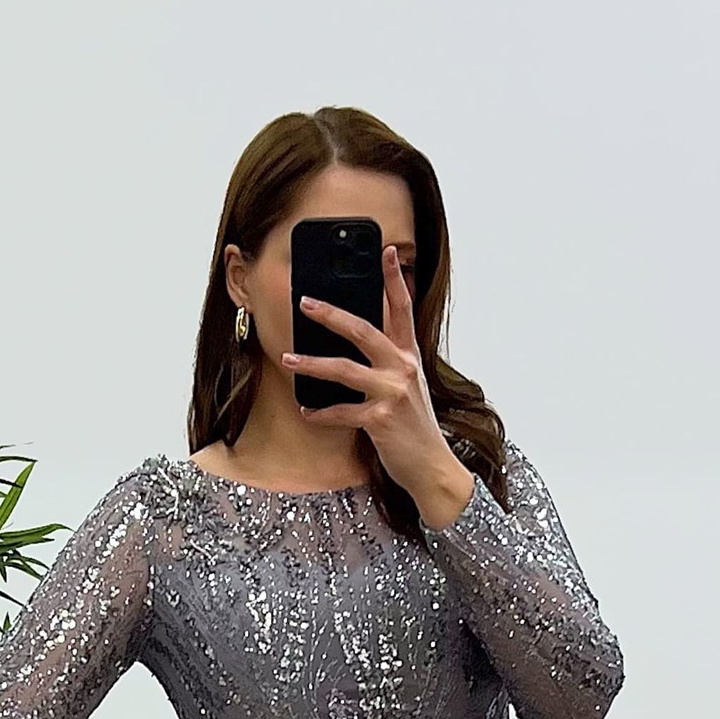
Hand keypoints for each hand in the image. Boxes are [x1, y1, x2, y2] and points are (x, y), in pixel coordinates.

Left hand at [281, 244, 475, 523]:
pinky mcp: (381, 420)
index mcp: (409, 356)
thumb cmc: (414, 428)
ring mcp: (392, 393)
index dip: (394, 278)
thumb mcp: (407, 388)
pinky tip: (307, 412)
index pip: (403, 308)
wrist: (432, 467)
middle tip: (305, 302)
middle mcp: (403, 368)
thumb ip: (388, 364)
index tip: (387, 251)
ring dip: (311, 363)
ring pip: (344, 369)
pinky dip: (321, 413)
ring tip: (287, 358)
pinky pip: (341, 412)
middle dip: (331, 314)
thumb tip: (354, 345)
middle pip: (363, 329)